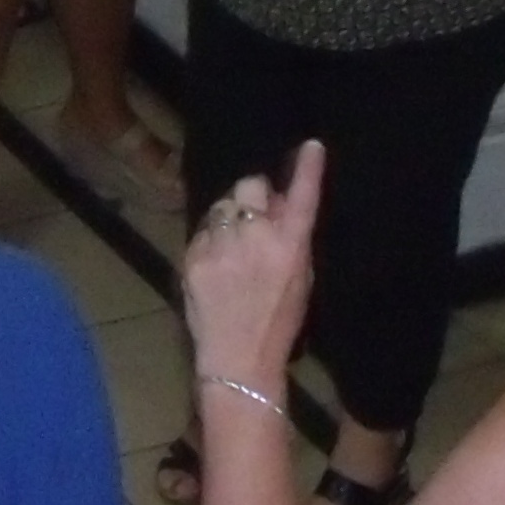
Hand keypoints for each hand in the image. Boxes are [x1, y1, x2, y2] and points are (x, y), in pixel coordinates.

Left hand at [182, 139, 327, 386]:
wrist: (238, 358)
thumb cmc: (278, 322)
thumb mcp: (301, 279)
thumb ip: (291, 238)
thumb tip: (279, 204)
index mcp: (291, 245)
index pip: (303, 196)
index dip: (308, 169)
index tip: (310, 146)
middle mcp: (256, 237)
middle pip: (250, 185)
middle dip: (253, 196)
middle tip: (254, 218)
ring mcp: (222, 244)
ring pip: (222, 205)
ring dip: (229, 217)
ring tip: (232, 247)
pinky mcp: (193, 255)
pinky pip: (202, 230)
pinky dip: (209, 240)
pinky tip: (215, 265)